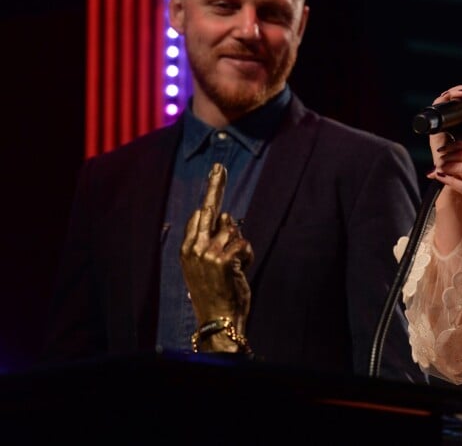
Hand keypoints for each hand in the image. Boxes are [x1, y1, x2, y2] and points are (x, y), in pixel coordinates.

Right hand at [180, 163, 253, 350]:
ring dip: (241, 246)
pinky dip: (248, 255)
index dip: (210, 194)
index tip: (215, 175)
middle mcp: (194, 248)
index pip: (199, 215)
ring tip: (236, 266)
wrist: (217, 321)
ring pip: (233, 230)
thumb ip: (215, 240)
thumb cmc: (215, 293)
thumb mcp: (208, 266)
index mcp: (187, 249)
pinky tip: (242, 270)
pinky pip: (244, 243)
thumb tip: (227, 216)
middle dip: (215, 185)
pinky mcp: (224, 259)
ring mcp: (208, 253)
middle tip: (219, 166)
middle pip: (210, 209)